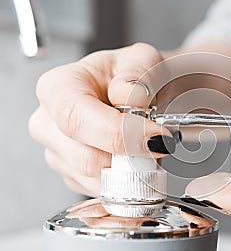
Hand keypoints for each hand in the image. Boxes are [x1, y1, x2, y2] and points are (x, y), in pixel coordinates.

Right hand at [29, 43, 175, 196]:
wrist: (140, 93)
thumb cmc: (135, 77)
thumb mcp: (144, 61)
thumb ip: (139, 75)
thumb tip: (130, 98)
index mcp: (58, 86)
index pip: (76, 118)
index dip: (120, 134)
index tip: (157, 137)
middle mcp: (49, 122)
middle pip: (85, 157)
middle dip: (131, 156)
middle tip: (160, 143)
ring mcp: (57, 152)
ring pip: (95, 179)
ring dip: (131, 169)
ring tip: (145, 144)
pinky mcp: (71, 174)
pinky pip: (100, 190)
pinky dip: (125, 179)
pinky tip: (133, 156)